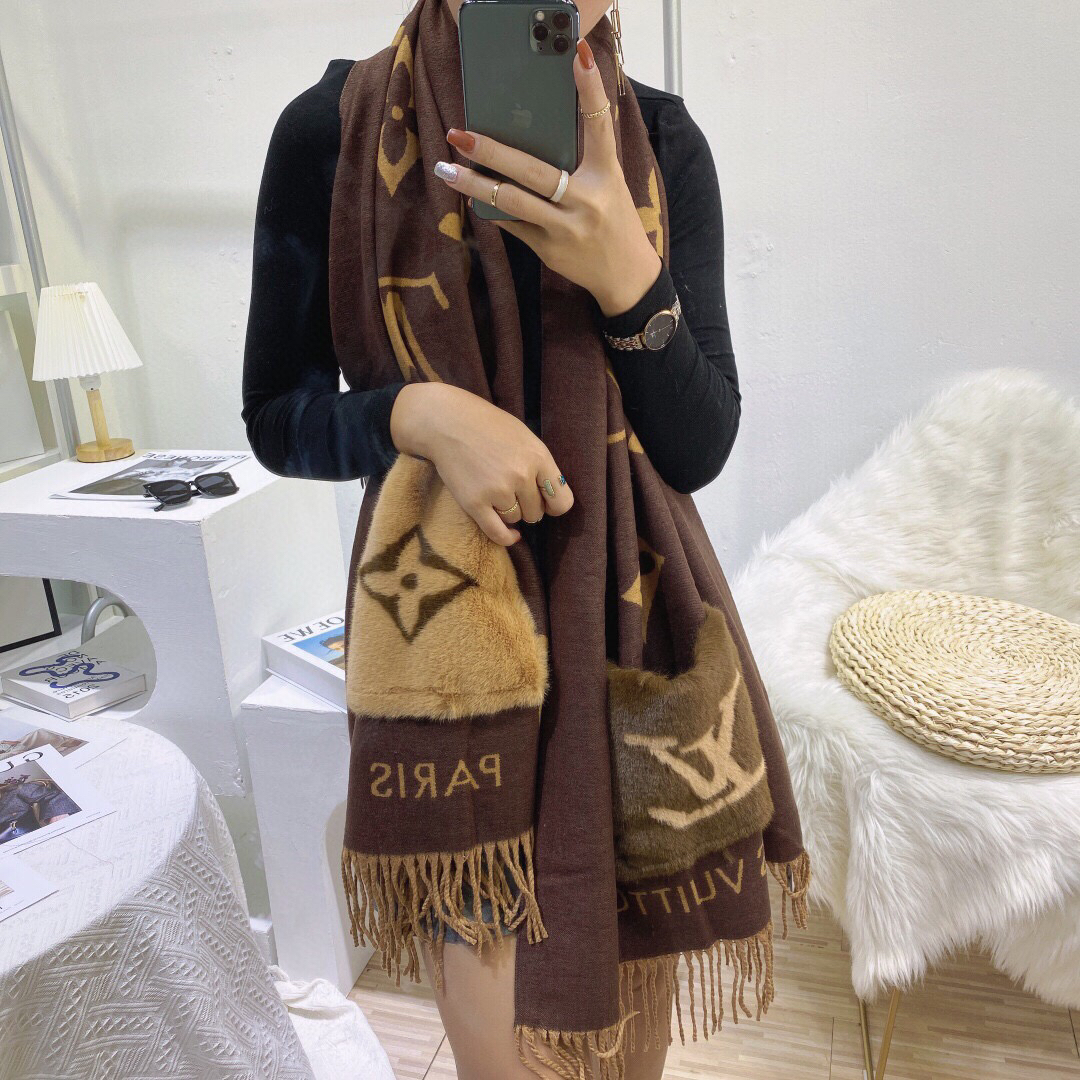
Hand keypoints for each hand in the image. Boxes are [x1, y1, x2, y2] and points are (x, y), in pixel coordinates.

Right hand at [389, 383, 573, 547]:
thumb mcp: (524, 436)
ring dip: (509, 511)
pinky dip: (507, 537)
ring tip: (495, 490)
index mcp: (538, 457)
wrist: (447, 422)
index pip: (562, 501)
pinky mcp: (475, 503)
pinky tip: (512, 534)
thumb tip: (551, 493)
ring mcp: (498, 490)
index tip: (546, 504)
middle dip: (527, 506)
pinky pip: (498, 533)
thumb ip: (539, 464)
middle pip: (536, 512)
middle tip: (512, 491)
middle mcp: (522, 476)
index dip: (554, 505)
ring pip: (516, 519)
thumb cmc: (487, 426)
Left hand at [435, 38, 662, 317]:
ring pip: (513, 202)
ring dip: (475, 185)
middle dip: (492, 152)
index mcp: (606, 175)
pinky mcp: (549, 249)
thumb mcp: (608, 184)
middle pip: (533, 171)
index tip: (578, 55)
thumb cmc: (613, 219)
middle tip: (460, 134)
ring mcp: (565, 228)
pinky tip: (470, 196)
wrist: (626, 275)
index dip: (590, 89)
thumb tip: (532, 132)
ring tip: (446, 170)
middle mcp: (586, 201)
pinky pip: (512, 225)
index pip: (599, 125)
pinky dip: (490, 210)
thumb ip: (581, 160)